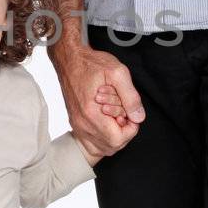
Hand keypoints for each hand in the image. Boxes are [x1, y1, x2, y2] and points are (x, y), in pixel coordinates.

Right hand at [54, 41, 145, 157]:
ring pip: (101, 147)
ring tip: (116, 118)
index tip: (131, 115)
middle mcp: (82, 123)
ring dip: (114, 136)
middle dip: (124, 133)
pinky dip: (104, 137)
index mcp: (92, 113)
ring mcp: (77, 125)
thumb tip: (138, 117)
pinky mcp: (75, 123)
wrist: (69, 60)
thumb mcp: (118, 73)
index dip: (131, 130)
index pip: (117, 140)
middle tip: (124, 114)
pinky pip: (92, 142)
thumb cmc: (91, 63)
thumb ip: (131, 97)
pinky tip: (108, 121)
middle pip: (111, 147)